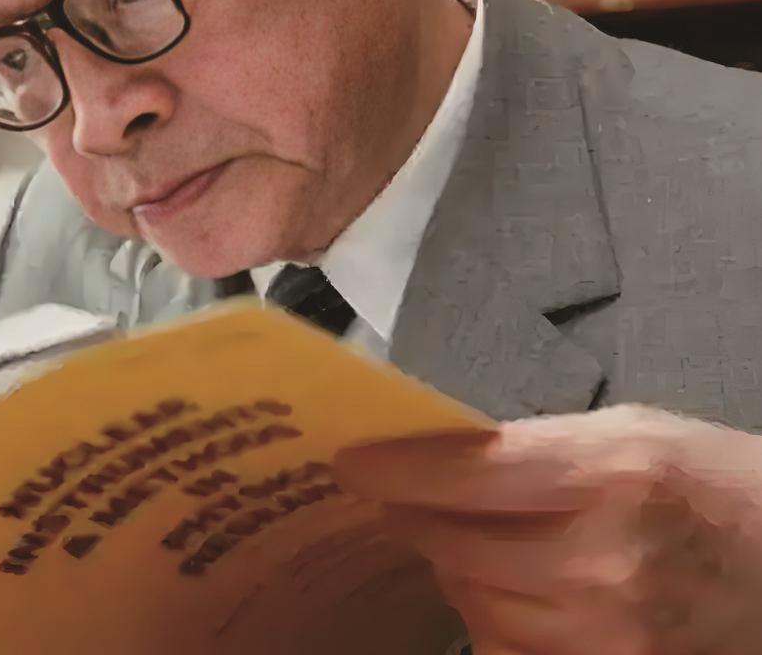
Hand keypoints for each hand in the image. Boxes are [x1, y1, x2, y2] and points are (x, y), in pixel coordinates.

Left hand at [334, 405, 761, 654]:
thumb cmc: (716, 485)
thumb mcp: (631, 433)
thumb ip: (535, 447)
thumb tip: (441, 458)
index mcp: (608, 474)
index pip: (464, 473)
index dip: (394, 469)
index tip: (350, 463)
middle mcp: (603, 560)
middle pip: (453, 545)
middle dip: (419, 519)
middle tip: (406, 499)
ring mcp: (609, 633)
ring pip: (474, 603)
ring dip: (457, 570)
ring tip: (473, 542)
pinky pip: (509, 651)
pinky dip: (495, 620)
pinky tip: (513, 591)